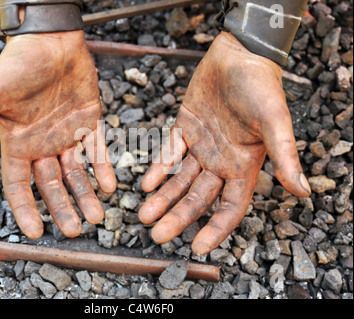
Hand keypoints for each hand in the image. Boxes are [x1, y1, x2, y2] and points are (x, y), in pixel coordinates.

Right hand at [0, 31, 116, 238]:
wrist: (52, 39)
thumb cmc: (19, 63)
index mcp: (18, 143)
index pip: (19, 184)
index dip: (25, 209)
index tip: (36, 232)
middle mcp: (42, 144)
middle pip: (52, 185)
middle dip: (63, 208)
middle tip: (77, 230)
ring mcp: (66, 135)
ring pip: (76, 173)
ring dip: (87, 194)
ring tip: (98, 216)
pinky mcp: (88, 123)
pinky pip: (97, 150)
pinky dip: (104, 168)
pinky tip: (111, 186)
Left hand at [139, 32, 310, 254]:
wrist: (238, 53)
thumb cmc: (261, 84)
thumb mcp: (274, 120)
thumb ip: (284, 154)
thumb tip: (303, 191)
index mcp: (244, 165)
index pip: (231, 207)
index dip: (217, 228)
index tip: (198, 247)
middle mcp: (221, 161)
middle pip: (199, 198)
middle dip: (178, 217)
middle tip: (157, 235)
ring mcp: (202, 147)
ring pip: (180, 179)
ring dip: (163, 197)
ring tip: (144, 215)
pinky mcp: (185, 128)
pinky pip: (170, 153)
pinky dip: (159, 167)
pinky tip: (146, 183)